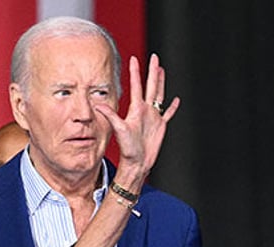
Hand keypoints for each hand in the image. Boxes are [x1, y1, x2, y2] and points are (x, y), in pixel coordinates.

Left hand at [94, 53, 179, 186]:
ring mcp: (153, 117)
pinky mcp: (160, 126)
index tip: (134, 58)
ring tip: (161, 71)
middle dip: (152, 71)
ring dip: (161, 83)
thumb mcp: (119, 130)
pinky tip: (175, 100)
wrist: (137, 162)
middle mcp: (145, 111)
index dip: (135, 72)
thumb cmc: (127, 148)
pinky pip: (168, 114)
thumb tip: (97, 105)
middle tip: (154, 57)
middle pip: (151, 86)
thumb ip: (110, 116)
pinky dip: (172, 107)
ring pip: (159, 95)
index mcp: (136, 109)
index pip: (136, 86)